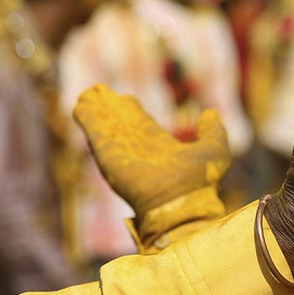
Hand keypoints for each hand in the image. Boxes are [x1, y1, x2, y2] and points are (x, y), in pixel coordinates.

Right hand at [72, 85, 230, 217]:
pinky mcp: (108, 154)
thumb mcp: (214, 149)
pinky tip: (79, 105)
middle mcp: (138, 149)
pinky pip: (95, 132)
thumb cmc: (198, 181)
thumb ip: (213, 130)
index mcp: (160, 147)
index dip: (133, 111)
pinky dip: (87, 118)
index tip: (125, 98)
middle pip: (120, 125)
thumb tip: (210, 113)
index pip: (142, 125)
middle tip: (99, 91)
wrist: (179, 203)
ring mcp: (121, 151)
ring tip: (86, 93)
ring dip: (96, 111)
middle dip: (111, 109)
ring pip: (105, 126)